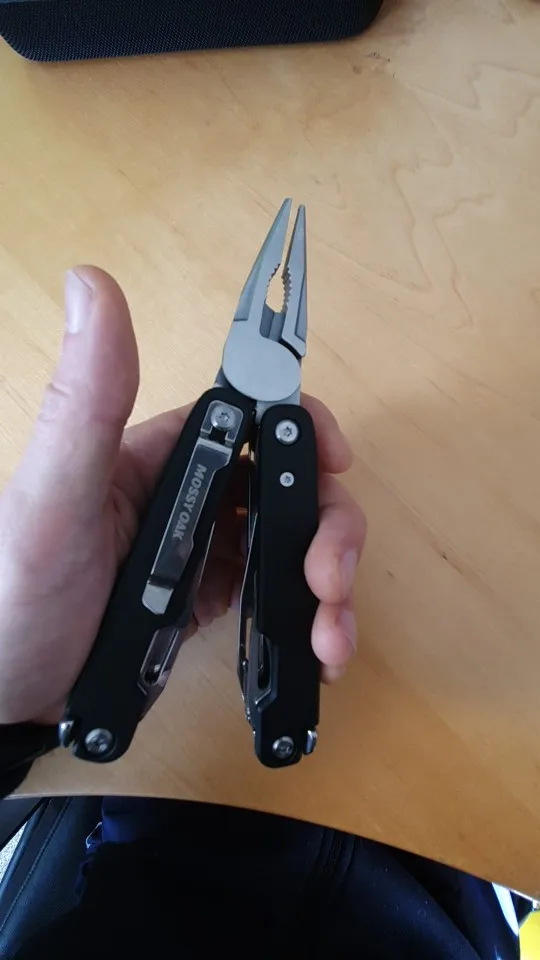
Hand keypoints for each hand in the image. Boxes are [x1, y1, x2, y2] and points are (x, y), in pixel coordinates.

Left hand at [0, 268, 365, 725]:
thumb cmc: (19, 594)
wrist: (7, 700)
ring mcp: (207, 551)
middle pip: (291, 486)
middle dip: (328, 525)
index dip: (303, 430)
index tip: (337, 459)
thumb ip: (86, 403)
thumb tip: (92, 280)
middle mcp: (191, 495)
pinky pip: (282, 595)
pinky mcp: (214, 601)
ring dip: (331, 581)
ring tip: (329, 638)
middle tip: (328, 580)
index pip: (250, 419)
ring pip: (296, 542)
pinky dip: (313, 619)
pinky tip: (321, 652)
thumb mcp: (52, 498)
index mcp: (158, 457)